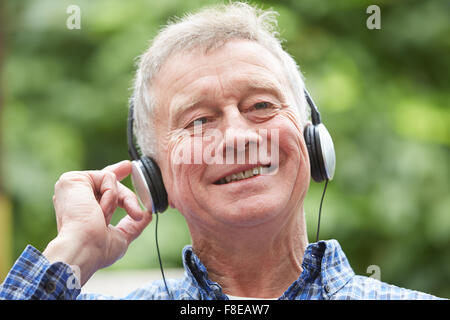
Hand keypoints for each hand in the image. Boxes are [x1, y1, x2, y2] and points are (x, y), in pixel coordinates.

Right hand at [43, 160, 151, 285]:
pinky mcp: (72, 179)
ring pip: (111, 180)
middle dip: (122, 182)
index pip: (99, 187)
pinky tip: (98, 210)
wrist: (83, 248)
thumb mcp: (120, 236)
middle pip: (107, 182)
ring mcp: (72, 187)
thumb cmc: (96, 250)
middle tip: (132, 187)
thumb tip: (146, 216)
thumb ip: (132, 225)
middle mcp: (75, 196)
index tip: (127, 167)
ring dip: (117, 202)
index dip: (115, 177)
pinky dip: (110, 196)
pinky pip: (107, 178)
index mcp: (82, 209)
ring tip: (103, 218)